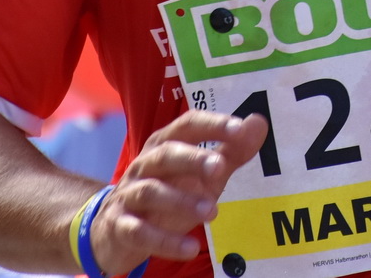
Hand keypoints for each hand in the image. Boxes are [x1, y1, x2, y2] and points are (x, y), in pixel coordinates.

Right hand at [88, 110, 268, 273]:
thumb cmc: (167, 194)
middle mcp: (144, 165)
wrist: (112, 228)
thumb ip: (230, 151)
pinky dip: (164, 240)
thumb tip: (258, 123)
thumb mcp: (200, 174)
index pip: (187, 126)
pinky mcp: (120, 226)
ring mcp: (129, 195)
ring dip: (181, 201)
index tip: (240, 129)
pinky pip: (139, 231)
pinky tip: (189, 248)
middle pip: (166, 155)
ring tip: (212, 212)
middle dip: (193, 159)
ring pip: (150, 192)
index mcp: (165, 145)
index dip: (212, 125)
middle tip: (220, 168)